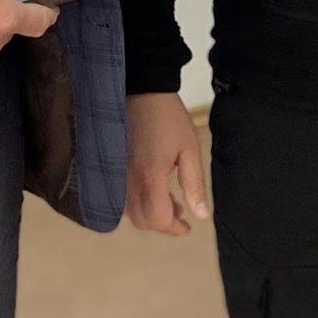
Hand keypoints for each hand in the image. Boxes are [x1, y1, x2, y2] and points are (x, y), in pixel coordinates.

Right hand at [125, 92, 210, 234]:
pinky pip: (124, 196)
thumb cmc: (169, 118)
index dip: (174, 228)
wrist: (141, 90)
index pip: (157, 218)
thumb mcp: (190, 149)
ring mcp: (120, 174)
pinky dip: (140, 201)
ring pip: (132, 211)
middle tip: (181, 212)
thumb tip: (202, 215)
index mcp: (150, 176)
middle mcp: (130, 179)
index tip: (188, 226)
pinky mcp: (115, 166)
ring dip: (151, 213)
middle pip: (142, 220)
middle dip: (163, 223)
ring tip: (171, 198)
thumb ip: (194, 184)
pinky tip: (154, 187)